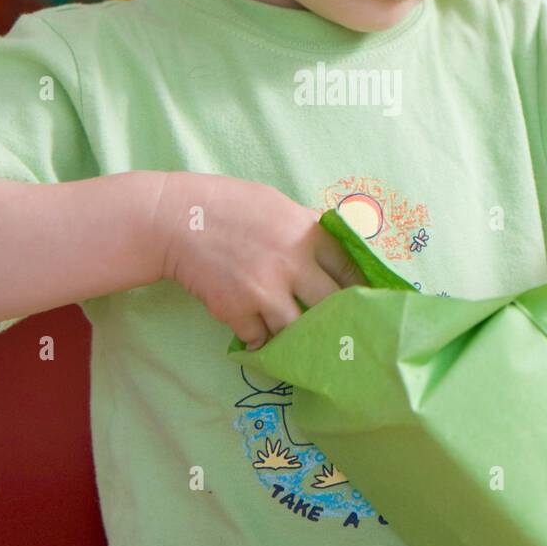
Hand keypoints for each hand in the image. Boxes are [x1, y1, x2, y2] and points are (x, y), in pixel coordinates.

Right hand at [150, 172, 368, 349]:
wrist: (176, 219)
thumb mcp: (278, 205)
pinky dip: (260, 339)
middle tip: (343, 334)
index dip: (363, 291)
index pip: (352, 270)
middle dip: (339, 321)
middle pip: (333, 307)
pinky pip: (260, 338)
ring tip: (300, 340)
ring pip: (298, 331)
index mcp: (308, 234)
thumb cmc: (229, 205)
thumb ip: (308, 230)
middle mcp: (293, 264)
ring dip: (298, 336)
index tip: (369, 305)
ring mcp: (265, 291)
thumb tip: (337, 253)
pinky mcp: (237, 311)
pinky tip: (257, 331)